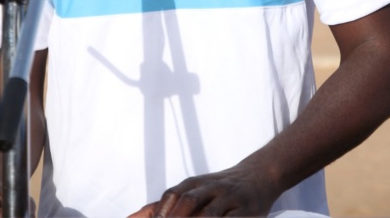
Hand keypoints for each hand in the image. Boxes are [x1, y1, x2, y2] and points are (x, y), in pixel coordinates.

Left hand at [127, 162, 275, 216]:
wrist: (257, 175)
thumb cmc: (217, 189)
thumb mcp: (192, 191)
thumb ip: (163, 205)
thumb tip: (132, 217)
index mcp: (194, 184)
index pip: (172, 196)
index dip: (160, 213)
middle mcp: (210, 188)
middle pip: (188, 202)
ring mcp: (229, 199)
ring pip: (210, 214)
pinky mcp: (247, 211)